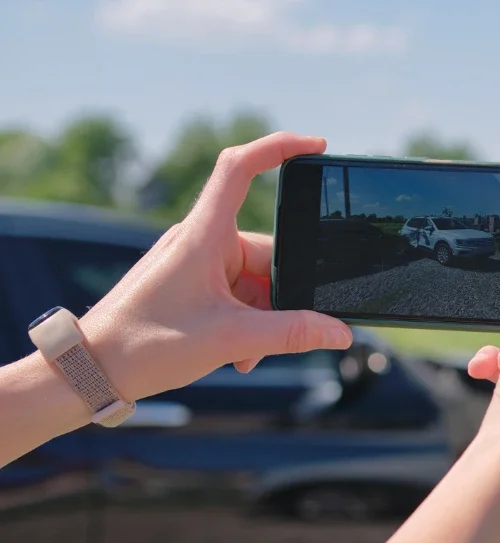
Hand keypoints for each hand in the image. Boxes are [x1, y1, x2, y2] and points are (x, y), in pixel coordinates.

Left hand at [79, 132, 352, 401]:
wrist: (90, 370)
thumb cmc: (145, 345)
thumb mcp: (231, 339)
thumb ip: (293, 333)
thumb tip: (340, 331)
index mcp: (203, 235)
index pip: (241, 169)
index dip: (279, 148)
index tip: (316, 146)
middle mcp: (199, 241)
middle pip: (266, 252)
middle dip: (281, 296)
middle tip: (279, 334)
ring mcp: (193, 263)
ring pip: (254, 281)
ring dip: (262, 318)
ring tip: (247, 354)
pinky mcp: (189, 284)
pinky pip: (235, 295)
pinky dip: (245, 323)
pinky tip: (239, 354)